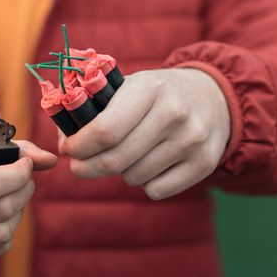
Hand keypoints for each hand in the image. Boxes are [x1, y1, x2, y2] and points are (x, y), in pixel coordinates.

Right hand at [0, 140, 55, 265]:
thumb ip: (15, 148)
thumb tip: (49, 160)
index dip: (18, 175)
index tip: (25, 165)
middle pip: (0, 209)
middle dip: (24, 191)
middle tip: (24, 180)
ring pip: (2, 232)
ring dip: (19, 212)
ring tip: (14, 197)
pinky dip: (8, 230)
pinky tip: (1, 216)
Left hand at [59, 68, 229, 199]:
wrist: (212, 96)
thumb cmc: (156, 94)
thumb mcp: (129, 85)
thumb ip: (93, 108)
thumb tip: (64, 142)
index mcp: (148, 88)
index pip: (104, 131)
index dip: (79, 146)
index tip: (69, 149)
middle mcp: (174, 113)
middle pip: (115, 160)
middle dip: (88, 167)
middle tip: (80, 165)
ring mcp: (192, 140)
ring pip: (133, 177)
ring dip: (119, 172)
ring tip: (125, 155)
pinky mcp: (205, 163)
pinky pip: (156, 190)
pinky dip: (144, 183)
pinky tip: (149, 163)